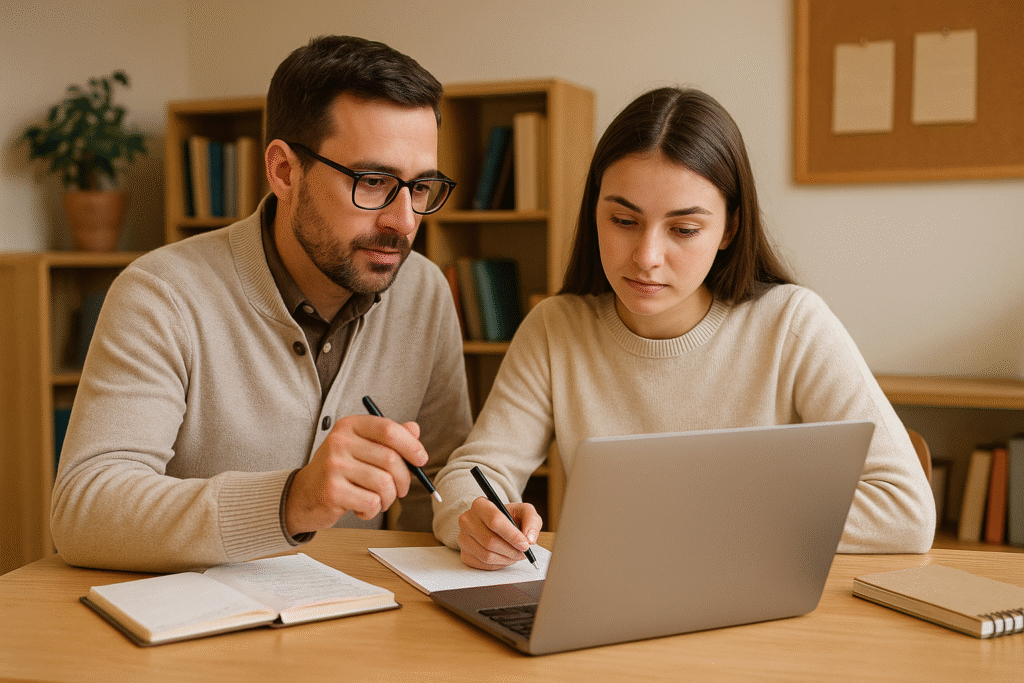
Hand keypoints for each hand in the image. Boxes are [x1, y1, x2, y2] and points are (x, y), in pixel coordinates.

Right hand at [285, 415, 426, 535]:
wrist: (303, 495)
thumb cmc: (338, 470)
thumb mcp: (361, 447)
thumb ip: (388, 437)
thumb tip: (415, 429)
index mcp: (350, 425)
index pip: (389, 430)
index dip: (412, 446)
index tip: (421, 459)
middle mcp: (340, 441)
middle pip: (391, 459)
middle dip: (404, 480)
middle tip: (400, 489)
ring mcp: (334, 466)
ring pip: (385, 484)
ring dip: (388, 499)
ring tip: (378, 500)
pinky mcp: (332, 491)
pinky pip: (371, 503)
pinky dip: (373, 510)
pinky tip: (361, 508)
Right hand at [457, 496, 542, 569]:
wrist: (494, 524)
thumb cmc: (509, 517)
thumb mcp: (524, 511)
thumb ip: (532, 520)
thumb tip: (530, 539)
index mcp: (480, 505)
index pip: (494, 521)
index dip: (512, 535)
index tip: (525, 544)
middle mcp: (467, 520)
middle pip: (490, 541)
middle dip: (511, 550)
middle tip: (524, 552)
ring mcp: (463, 538)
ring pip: (487, 555)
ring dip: (506, 559)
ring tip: (516, 554)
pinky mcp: (464, 554)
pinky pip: (483, 565)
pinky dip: (499, 564)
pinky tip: (505, 557)